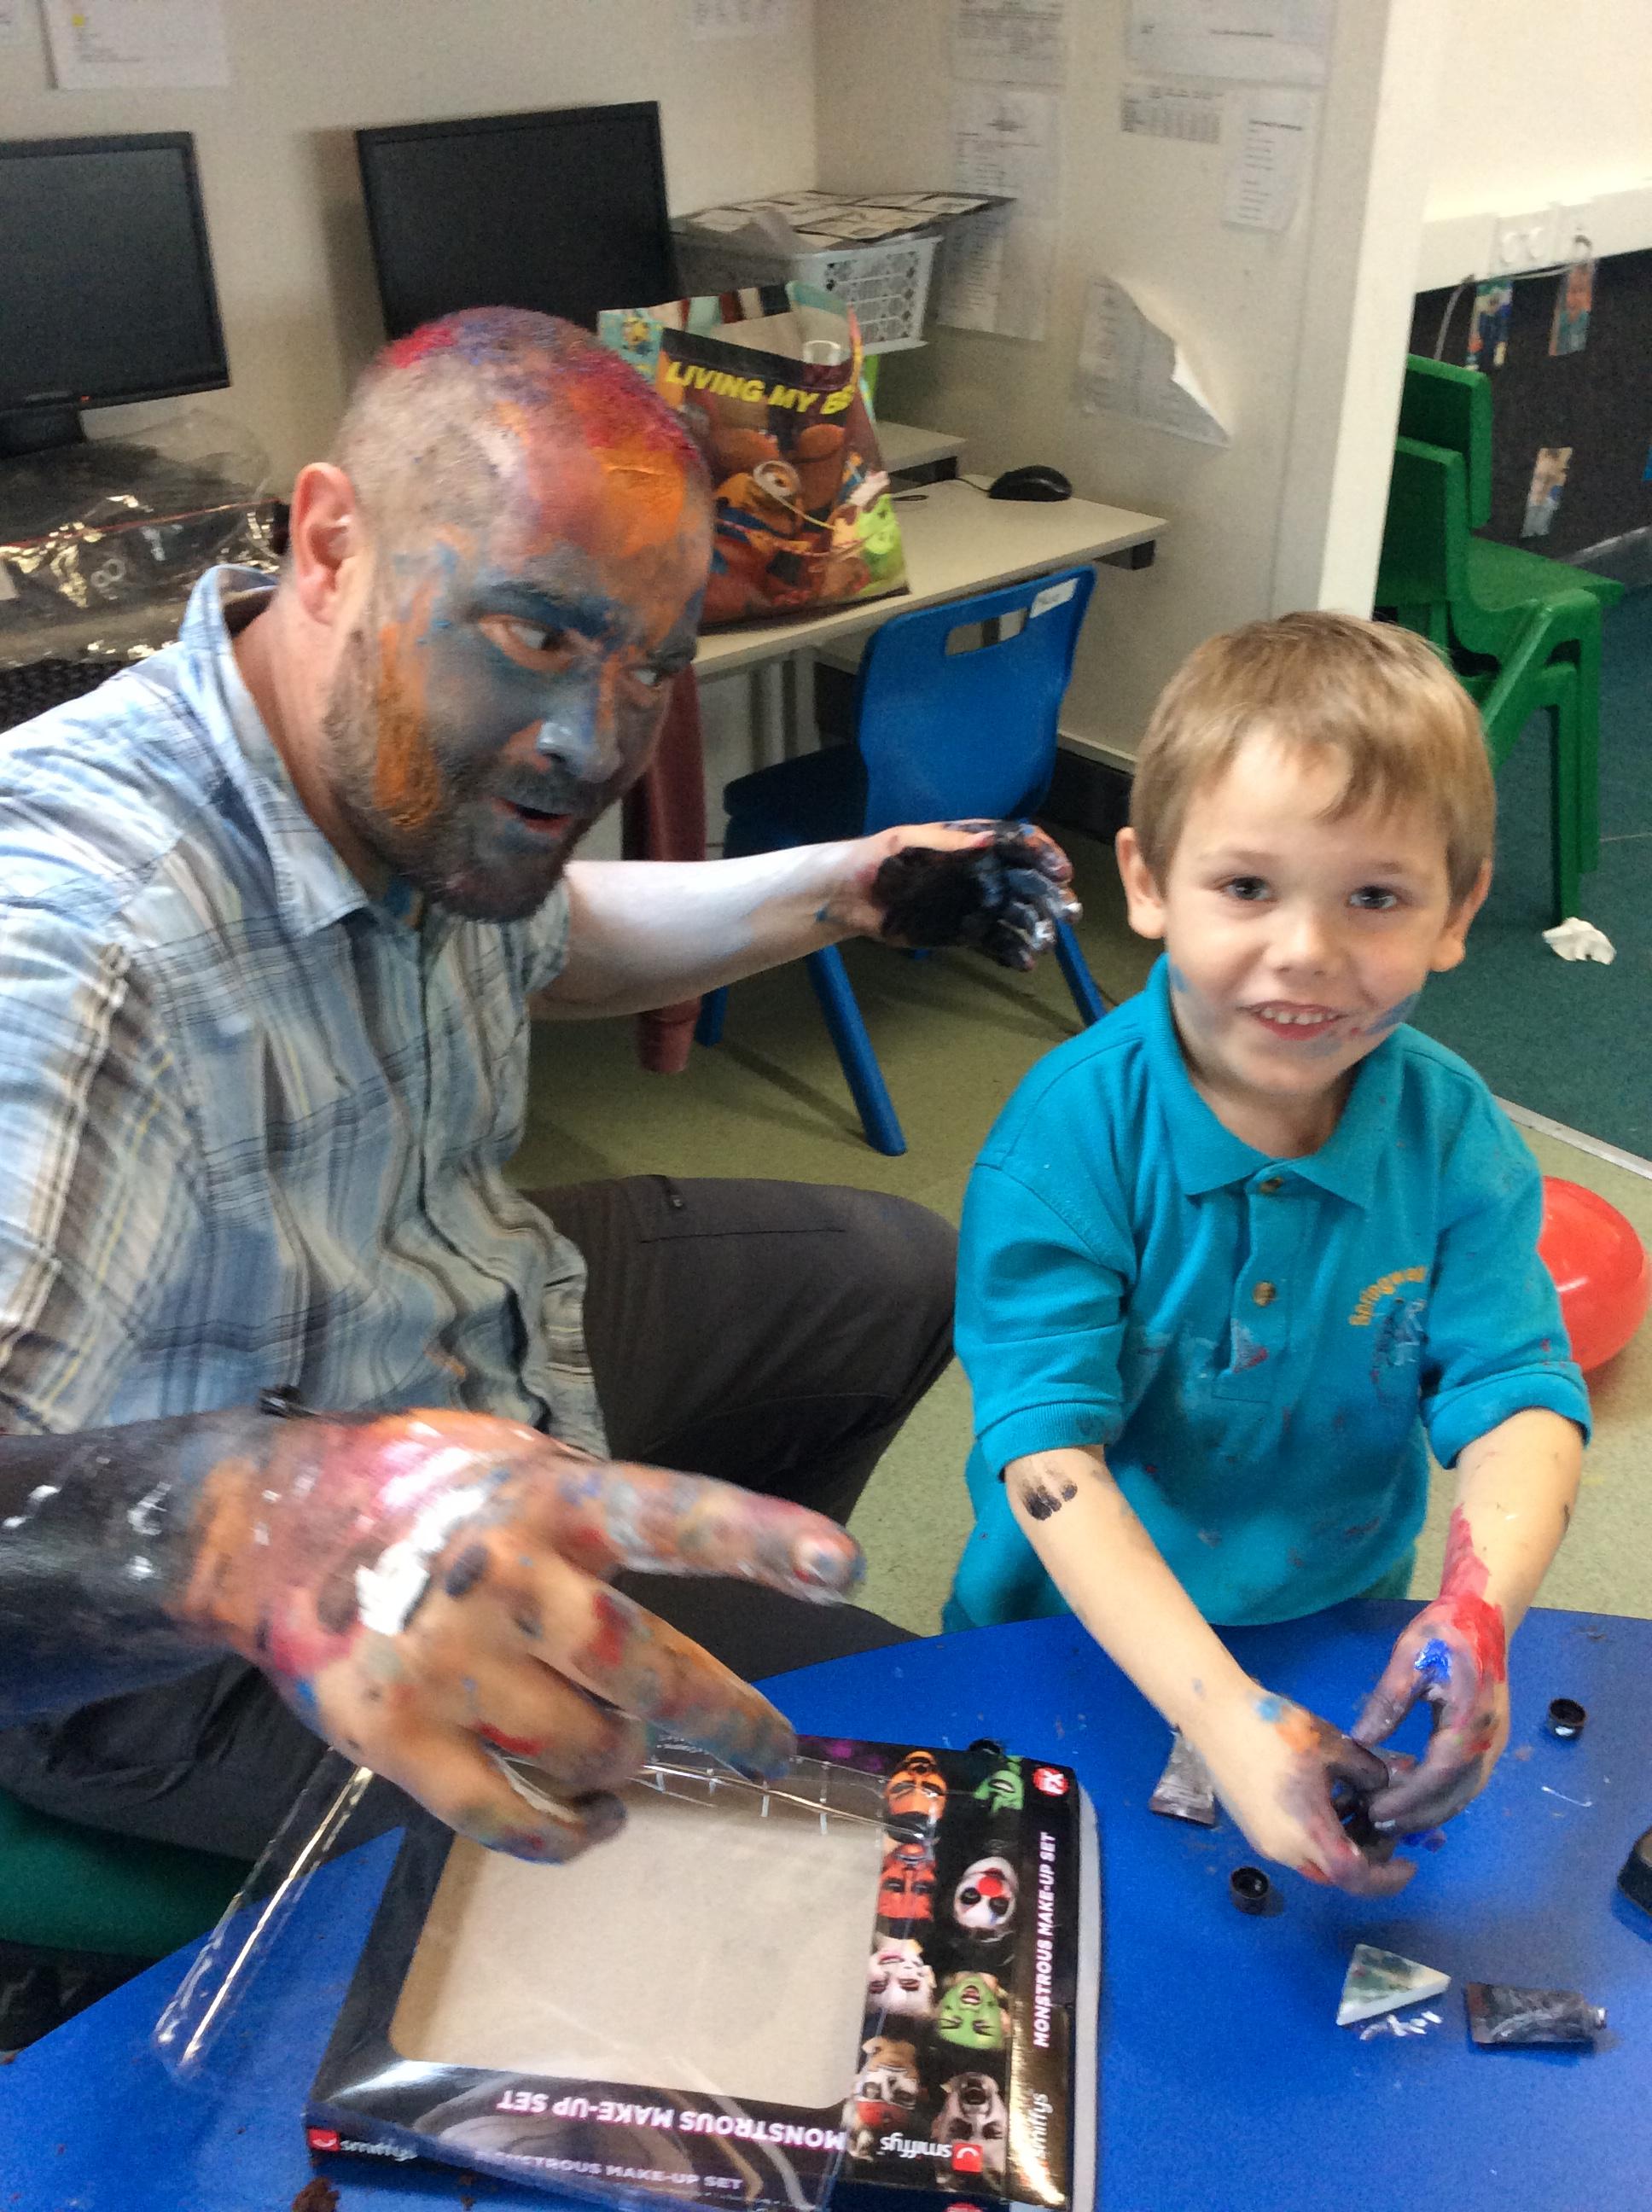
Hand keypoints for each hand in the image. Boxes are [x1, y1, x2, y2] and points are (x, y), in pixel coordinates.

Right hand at [177, 1410, 863, 1861]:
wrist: (259, 1533)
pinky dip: (567, 1835)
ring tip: (626, 1757)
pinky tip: (590, 1824)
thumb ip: (590, 1497)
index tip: (842, 1567)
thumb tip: (687, 1538)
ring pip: (591, 1753)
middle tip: (771, 1747)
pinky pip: (511, 1819)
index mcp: (549, 1500)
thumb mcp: (507, 1453)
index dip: (760, 1538)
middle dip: (731, 1721)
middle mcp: (507, 1580)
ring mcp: (449, 1665)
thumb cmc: (412, 1489)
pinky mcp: (396, 1739)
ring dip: (627, 1766)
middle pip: (650, 1673)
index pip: (673, 1517)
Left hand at [824, 820, 1080, 970]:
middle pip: (1029, 882)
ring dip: (1037, 928)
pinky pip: (997, 942)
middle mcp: (983, 872)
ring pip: (1019, 915)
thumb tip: (987, 841)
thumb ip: (947, 845)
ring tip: (1045, 943)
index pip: (1019, 844)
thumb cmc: (877, 860)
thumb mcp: (905, 843)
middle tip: (1069, 914)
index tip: (1061, 872)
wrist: (850, 898)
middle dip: (1053, 897)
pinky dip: (1014, 952)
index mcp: (972, 844)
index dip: (1045, 855)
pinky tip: (1026, 962)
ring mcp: (976, 904)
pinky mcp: (965, 932)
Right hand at [1195, 1686, 1415, 1895]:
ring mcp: (1265, 1841)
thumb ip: (1369, 1772)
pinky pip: (1295, 1846)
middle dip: (1367, 1856)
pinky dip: (1318, 1834)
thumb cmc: (1276, 1730)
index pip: (1355, 1878)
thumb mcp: (1334, 1745)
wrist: (1217, 1717)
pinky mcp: (1253, 1828)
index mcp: (1308, 1832)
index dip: (1388, 1879)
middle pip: (1337, 1873)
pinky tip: (1323, 1796)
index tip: (1409, 1863)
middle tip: (1381, 1822)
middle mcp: (1285, 1849)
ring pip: (1315, 1860)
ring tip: (1354, 1803)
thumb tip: (1383, 1785)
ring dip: (1341, 1843)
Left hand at [1353, 1595, 1509, 1829]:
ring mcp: (1493, 1742)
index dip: (1408, 1798)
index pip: (1439, 1773)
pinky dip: (1442, 1794)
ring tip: (1390, 1817)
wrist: (1484, 1615)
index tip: (1376, 1811)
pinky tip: (1413, 1795)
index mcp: (1469, 1718)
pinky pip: (1468, 1779)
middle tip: (1376, 1823)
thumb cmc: (1444, 1631)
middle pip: (1455, 1793)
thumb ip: (1388, 1700)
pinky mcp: (1489, 1740)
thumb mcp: (1409, 1656)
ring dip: (1430, 1809)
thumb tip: (1362, 1740)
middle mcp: (1488, 1739)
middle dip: (1417, 1814)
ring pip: (1465, 1791)